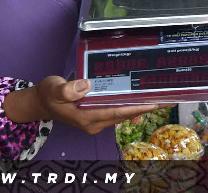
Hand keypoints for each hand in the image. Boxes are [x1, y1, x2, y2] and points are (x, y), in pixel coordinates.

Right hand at [3, 76, 159, 134]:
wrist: (40, 103)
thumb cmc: (48, 95)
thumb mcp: (54, 88)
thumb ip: (68, 89)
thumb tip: (87, 85)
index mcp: (87, 117)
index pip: (118, 112)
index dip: (137, 107)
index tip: (155, 102)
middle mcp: (95, 122)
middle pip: (125, 114)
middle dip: (145, 106)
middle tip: (167, 98)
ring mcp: (96, 121)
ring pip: (123, 114)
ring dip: (140, 106)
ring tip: (160, 97)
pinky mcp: (96, 116)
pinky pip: (117, 111)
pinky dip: (129, 105)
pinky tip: (140, 97)